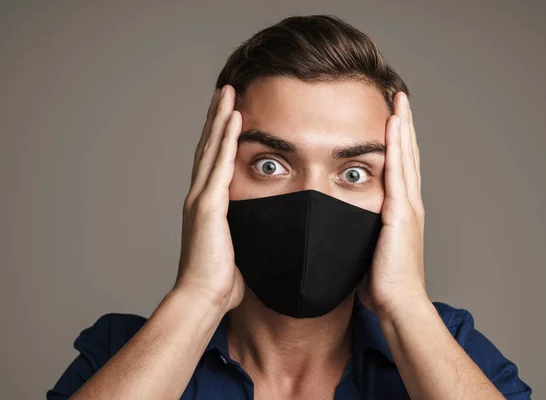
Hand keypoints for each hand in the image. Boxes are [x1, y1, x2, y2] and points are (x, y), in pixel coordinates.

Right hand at [174, 85, 244, 312]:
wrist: (204, 298)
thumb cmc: (221, 281)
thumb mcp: (238, 247)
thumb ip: (245, 231)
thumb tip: (266, 229)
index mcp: (206, 206)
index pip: (212, 162)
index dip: (218, 136)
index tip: (228, 115)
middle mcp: (199, 196)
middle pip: (208, 147)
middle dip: (216, 118)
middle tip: (226, 92)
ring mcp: (201, 198)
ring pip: (211, 149)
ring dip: (221, 118)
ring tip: (229, 93)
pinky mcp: (208, 205)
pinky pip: (219, 164)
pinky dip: (226, 139)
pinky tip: (235, 118)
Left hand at [358, 91, 426, 319]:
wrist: (397, 304)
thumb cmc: (381, 285)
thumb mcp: (368, 252)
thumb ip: (362, 234)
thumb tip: (342, 229)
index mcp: (401, 213)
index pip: (400, 169)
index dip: (398, 144)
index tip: (391, 121)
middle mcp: (409, 204)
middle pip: (407, 156)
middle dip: (403, 126)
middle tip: (398, 99)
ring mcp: (408, 206)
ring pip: (406, 156)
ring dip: (402, 126)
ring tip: (398, 100)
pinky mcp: (401, 212)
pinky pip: (398, 171)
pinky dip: (397, 145)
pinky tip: (393, 124)